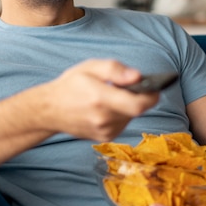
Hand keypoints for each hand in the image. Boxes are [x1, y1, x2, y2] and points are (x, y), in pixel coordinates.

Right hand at [39, 59, 159, 141]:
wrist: (49, 110)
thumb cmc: (71, 85)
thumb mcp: (90, 67)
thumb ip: (115, 69)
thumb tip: (139, 76)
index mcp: (100, 99)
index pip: (138, 105)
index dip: (152, 96)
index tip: (155, 87)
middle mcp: (104, 119)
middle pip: (137, 110)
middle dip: (138, 97)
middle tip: (127, 86)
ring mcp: (104, 131)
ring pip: (130, 117)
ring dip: (128, 106)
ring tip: (111, 96)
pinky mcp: (105, 138)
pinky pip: (123, 124)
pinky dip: (121, 114)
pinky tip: (107, 107)